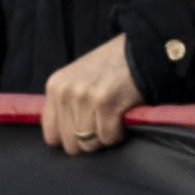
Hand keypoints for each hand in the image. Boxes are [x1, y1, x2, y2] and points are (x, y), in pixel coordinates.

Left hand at [37, 31, 142, 153]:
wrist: (143, 50)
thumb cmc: (113, 67)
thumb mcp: (80, 78)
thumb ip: (67, 103)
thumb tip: (60, 138)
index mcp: (56, 86)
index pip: (51, 136)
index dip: (72, 138)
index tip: (86, 131)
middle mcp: (66, 92)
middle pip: (70, 144)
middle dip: (89, 140)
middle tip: (103, 123)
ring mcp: (84, 97)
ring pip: (89, 144)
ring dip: (105, 137)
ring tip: (114, 117)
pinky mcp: (105, 103)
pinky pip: (108, 138)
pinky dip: (119, 133)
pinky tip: (123, 116)